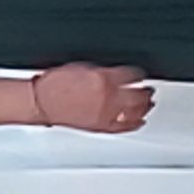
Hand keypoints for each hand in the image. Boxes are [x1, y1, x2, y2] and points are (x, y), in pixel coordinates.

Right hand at [32, 63, 154, 133]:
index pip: (132, 75)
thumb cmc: (56, 83)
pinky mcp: (101, 126)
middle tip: (150, 89)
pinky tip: (140, 120)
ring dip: (145, 106)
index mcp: (103, 77)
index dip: (139, 74)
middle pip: (138, 94)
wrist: (43, 101)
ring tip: (149, 103)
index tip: (141, 74)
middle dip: (146, 91)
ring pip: (135, 111)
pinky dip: (135, 123)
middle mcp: (108, 96)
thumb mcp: (83, 67)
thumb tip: (119, 74)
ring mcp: (106, 113)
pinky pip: (124, 126)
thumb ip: (104, 71)